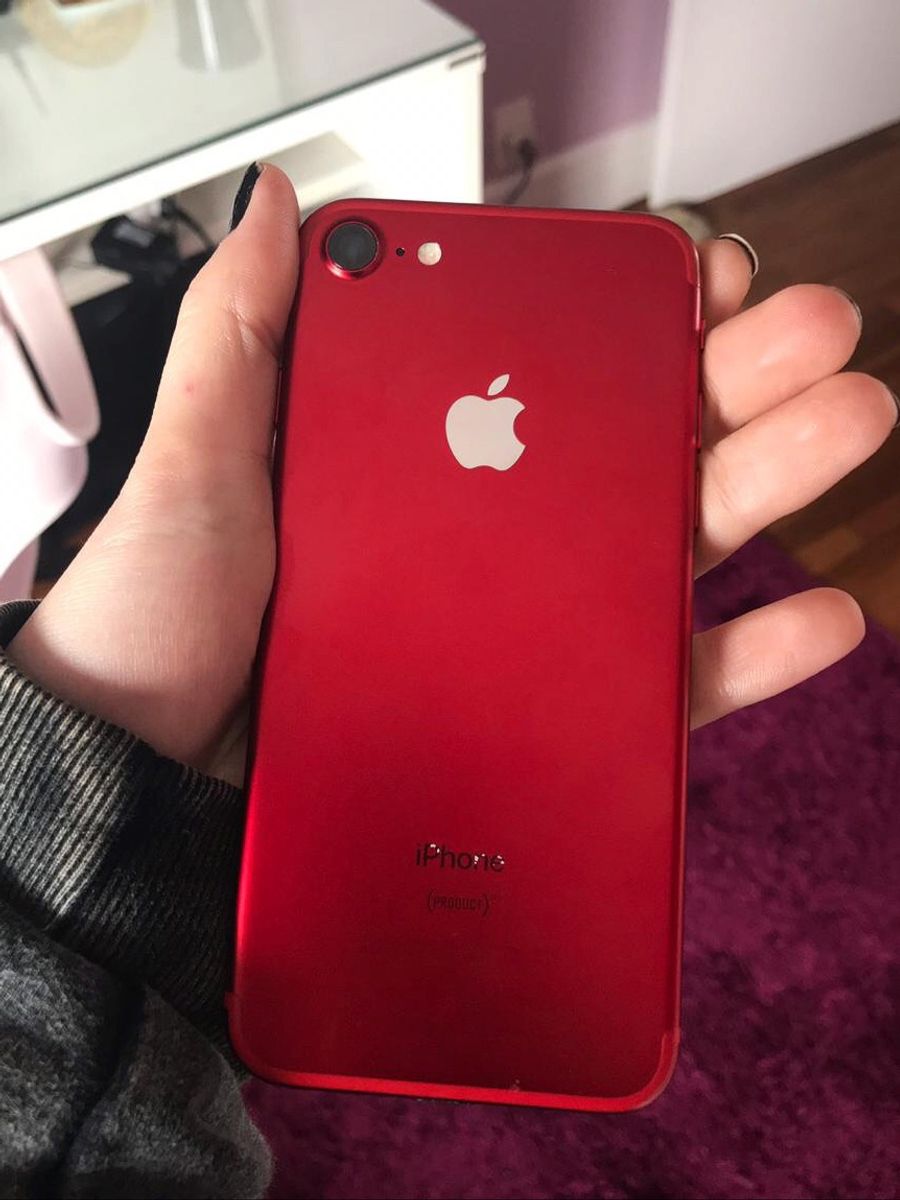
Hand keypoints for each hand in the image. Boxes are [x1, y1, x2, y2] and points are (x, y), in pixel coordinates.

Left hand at [8, 169, 896, 784]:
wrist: (147, 779)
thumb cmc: (164, 618)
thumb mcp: (198, 457)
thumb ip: (241, 332)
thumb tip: (283, 205)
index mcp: (425, 457)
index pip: (550, 372)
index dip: (632, 319)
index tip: (696, 272)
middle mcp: (487, 534)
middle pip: (635, 444)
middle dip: (738, 377)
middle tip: (816, 331)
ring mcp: (520, 626)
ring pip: (669, 546)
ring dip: (769, 481)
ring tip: (846, 422)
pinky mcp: (540, 719)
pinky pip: (658, 684)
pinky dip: (746, 653)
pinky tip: (815, 616)